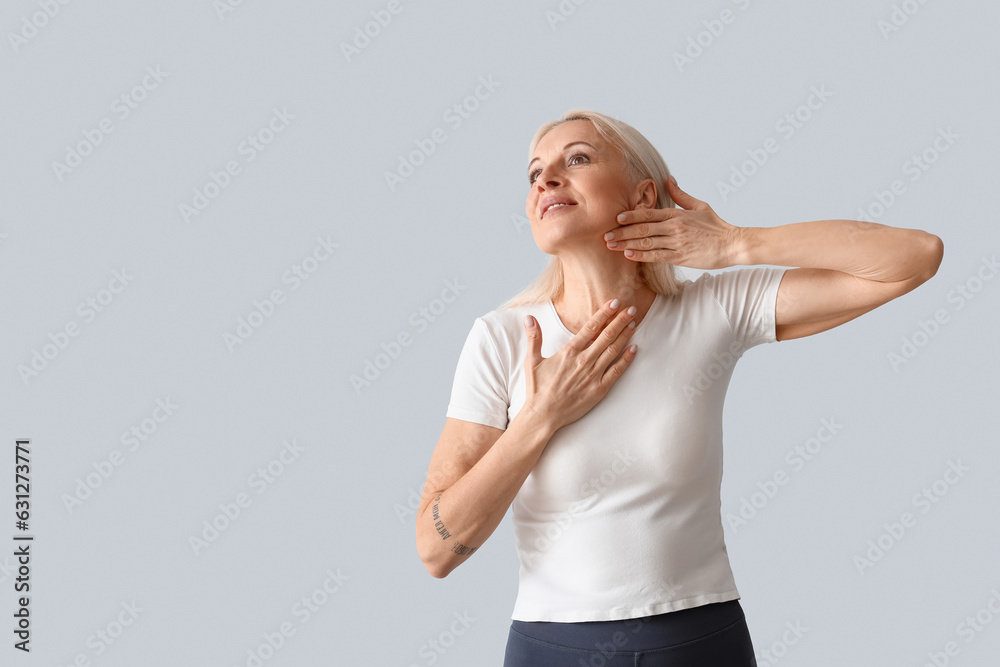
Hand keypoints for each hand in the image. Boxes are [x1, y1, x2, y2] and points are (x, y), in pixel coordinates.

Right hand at [521, 300, 637, 432]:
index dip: (604, 313)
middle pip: (606, 336)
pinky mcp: (599, 389)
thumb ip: (534, 338)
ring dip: (625, 336)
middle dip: (620, 320)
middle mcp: (584, 361)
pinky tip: (634, 349)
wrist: (543, 415)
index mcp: (569, 352)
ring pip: (613, 350)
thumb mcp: (531, 361)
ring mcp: (593, 375)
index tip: (614, 303)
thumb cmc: (538, 389)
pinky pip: (616, 371)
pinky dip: (626, 359)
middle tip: (631, 308)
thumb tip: (529, 318)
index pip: (590, 327)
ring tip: (634, 323)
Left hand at [604, 177, 742, 269]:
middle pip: (642, 228)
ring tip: (611, 245)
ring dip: (626, 243)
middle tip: (605, 234)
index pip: (648, 213)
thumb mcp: (700, 206)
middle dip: (622, 232)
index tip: (616, 217)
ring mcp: (676, 242)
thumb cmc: (716, 226)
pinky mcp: (680, 257)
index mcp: (677, 214)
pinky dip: (641, 255)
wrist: (732, 244)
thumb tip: (669, 179)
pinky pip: (657, 256)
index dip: (631, 215)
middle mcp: (674, 227)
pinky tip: (628, 254)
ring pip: (646, 242)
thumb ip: (681, 195)